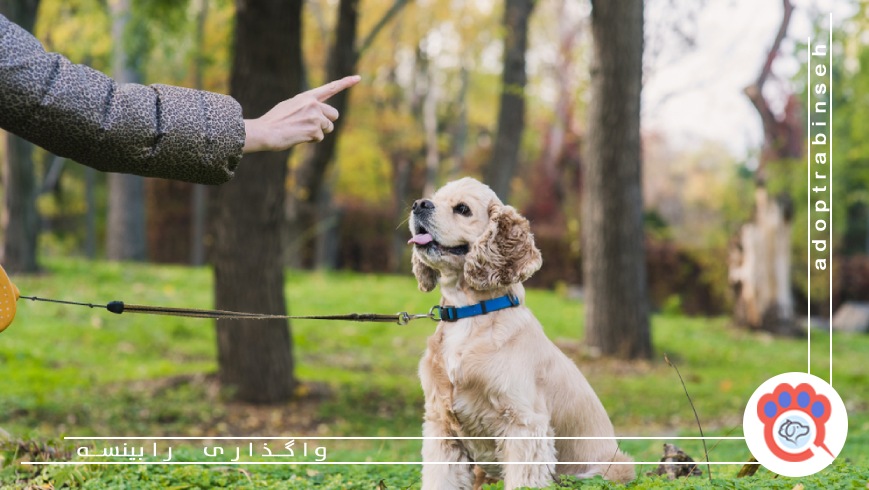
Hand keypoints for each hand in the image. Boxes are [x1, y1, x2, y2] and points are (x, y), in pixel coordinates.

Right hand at [242, 75, 360, 152]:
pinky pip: (320, 138)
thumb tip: (319, 116)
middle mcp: (313, 104)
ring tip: (301, 131)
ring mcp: (315, 116)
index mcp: (307, 96)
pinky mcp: (314, 129)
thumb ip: (306, 107)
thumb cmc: (274, 121)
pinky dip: (311, 140)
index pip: (330, 88)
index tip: (358, 78)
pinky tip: (298, 136)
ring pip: (328, 128)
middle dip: (327, 122)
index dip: (345, 83)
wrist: (265, 131)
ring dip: (318, 132)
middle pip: (334, 115)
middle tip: (312, 126)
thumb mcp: (290, 106)